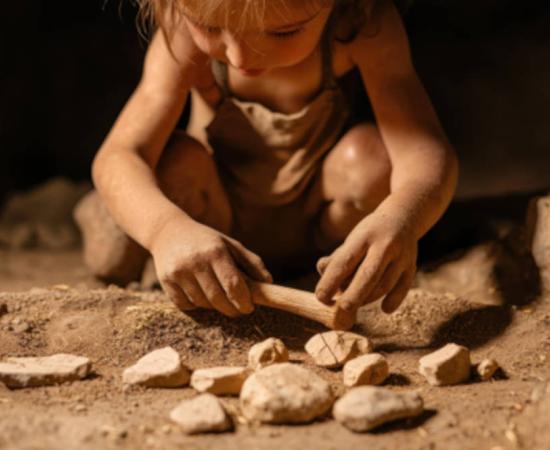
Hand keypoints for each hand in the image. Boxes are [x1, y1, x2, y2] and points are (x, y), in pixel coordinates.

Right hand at [150, 215, 271, 316]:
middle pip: (218, 299)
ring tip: (218, 296)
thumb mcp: (231, 244)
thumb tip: (269, 283)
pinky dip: (195, 305)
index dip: (243, 301)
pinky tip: (199, 294)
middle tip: (238, 309)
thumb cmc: (206, 240)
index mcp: (216, 251)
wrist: (168, 231)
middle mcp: (196, 262)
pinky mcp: (165, 281)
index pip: (233, 284)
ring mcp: (178, 272)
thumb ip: (252, 262)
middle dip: (231, 309)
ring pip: (202, 304)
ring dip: (213, 306)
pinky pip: (185, 305)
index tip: (249, 308)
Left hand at [315, 212, 416, 312]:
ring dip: (368, 298)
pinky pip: (404, 287)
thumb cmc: (369, 234)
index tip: (320, 297)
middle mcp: (384, 245)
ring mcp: (401, 256)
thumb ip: (337, 258)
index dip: (331, 281)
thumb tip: (321, 271)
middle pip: (368, 274)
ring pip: (385, 284)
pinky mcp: (411, 266)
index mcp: (363, 237)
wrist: (402, 218)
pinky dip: (394, 300)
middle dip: (354, 293)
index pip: (344, 261)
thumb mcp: (352, 240)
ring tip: (354, 304)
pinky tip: (385, 308)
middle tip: (342, 309)